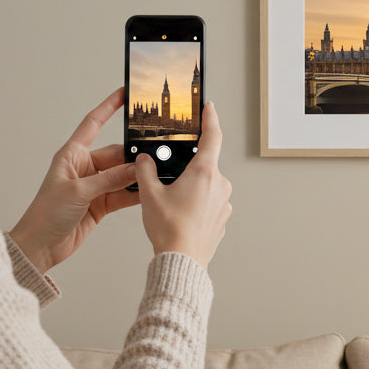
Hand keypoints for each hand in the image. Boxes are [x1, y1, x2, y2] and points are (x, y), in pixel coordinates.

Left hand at [9, 88, 139, 273]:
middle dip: (133, 156)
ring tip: (154, 174)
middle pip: (116, 154)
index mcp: (72, 155)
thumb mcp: (79, 192)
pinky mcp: (101, 204)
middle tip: (153, 157)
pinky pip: (122, 194)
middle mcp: (84, 167)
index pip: (93, 124)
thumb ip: (109, 180)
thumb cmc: (46, 214)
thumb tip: (135, 168)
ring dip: (136, 177)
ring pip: (122, 175)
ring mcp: (94, 186)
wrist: (40, 245)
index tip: (124, 94)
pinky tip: (147, 191)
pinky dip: (134, 193)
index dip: (108, 107)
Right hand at [135, 101, 231, 268]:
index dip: (210, 118)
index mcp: (204, 172)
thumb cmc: (169, 230)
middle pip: (204, 164)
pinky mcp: (223, 217)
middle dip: (187, 168)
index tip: (209, 107)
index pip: (213, 135)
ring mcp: (224, 202)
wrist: (182, 262)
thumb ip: (145, 171)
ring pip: (206, 185)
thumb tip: (143, 159)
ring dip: (191, 188)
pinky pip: (209, 202)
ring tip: (172, 204)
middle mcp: (220, 184)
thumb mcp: (150, 195)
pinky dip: (196, 204)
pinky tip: (181, 216)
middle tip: (169, 179)